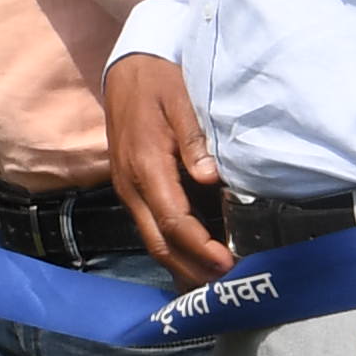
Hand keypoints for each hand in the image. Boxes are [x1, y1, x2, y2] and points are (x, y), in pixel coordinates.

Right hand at [106, 52, 231, 279]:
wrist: (126, 68)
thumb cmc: (159, 81)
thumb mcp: (181, 98)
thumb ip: (195, 139)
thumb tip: (210, 178)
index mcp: (146, 165)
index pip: (174, 221)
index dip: (201, 247)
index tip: (228, 263)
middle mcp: (132, 186)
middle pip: (160, 243)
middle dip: (192, 270)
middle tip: (226, 287)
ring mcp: (129, 190)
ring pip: (154, 241)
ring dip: (183, 265)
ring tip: (215, 282)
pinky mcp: (133, 189)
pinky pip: (152, 227)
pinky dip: (176, 248)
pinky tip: (198, 258)